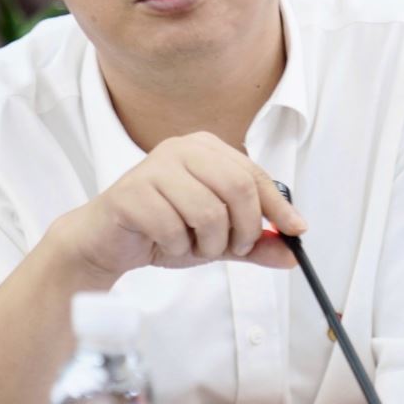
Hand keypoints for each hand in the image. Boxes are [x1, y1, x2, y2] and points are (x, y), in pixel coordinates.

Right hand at [48, 132, 306, 284]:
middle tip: (233, 249)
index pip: (254, 175)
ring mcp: (154, 167)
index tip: (297, 231)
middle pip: (238, 188)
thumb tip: (293, 255)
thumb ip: (253, 244)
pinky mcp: (132, 191)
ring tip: (193, 247)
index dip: (279, 207)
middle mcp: (181, 148)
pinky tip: (164, 243)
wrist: (107, 242)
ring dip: (208, 244)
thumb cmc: (162, 231)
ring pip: (208, 212)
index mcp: (205, 149)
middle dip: (243, 230)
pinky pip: (173, 227)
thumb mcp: (216, 238)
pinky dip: (177, 247)